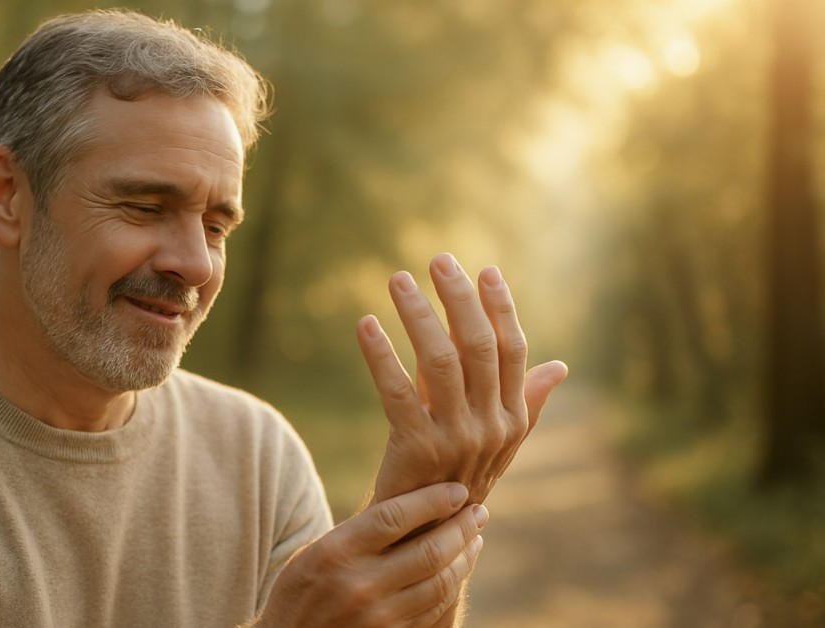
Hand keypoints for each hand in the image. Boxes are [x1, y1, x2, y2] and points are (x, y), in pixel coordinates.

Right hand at [253, 483, 486, 627]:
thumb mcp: (317, 552)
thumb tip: (409, 497)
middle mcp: (359, 583)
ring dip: (464, 557)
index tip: (458, 490)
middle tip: (479, 512)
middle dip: (462, 528)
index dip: (433, 500)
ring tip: (474, 539)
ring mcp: (377, 615)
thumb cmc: (301, 590)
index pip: (396, 516)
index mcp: (336, 551)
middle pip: (428, 550)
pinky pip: (433, 609)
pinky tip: (457, 570)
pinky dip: (451, 586)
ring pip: (439, 582)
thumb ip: (359, 530)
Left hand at [358, 253, 567, 504]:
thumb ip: (524, 399)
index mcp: (513, 418)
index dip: (500, 308)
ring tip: (396, 280)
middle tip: (437, 260)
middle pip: (477, 346)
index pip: (512, 350)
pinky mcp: (417, 448)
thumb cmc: (457, 481)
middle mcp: (492, 426)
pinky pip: (396, 390)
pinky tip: (365, 324)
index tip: (485, 270)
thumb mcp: (497, 442)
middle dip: (458, 297)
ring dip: (417, 314)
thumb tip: (560, 366)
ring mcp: (456, 438)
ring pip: (439, 360)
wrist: (424, 537)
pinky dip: (380, 353)